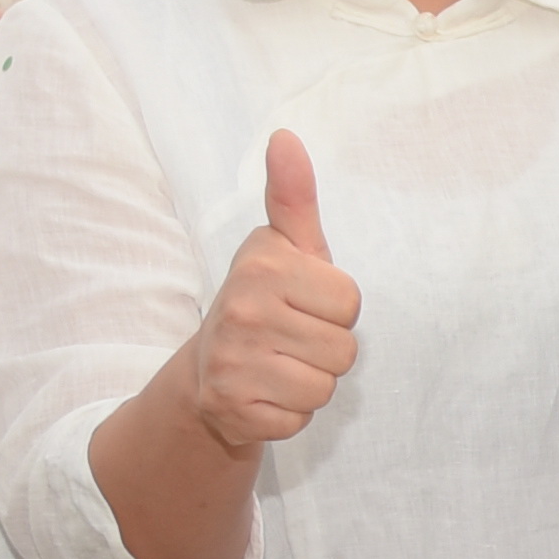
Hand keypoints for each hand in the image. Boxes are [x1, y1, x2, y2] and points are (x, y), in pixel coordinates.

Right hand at [181, 129, 360, 453]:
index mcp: (262, 266)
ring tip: (278, 365)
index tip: (303, 304)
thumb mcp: (284, 247)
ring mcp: (232, 362)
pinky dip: (289, 415)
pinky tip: (264, 394)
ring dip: (310, 384)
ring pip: (324, 388)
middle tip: (289, 340)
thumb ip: (293, 196)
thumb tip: (285, 137)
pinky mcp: (231, 408)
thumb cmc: (266, 301)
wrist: (208, 370)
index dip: (336, 309)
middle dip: (326, 350)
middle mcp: (242, 310)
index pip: (350, 302)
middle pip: (344, 350)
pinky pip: (299, 421)